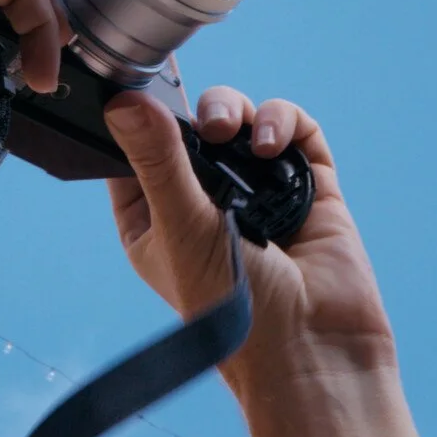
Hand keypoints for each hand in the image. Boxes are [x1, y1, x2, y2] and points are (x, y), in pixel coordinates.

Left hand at [103, 88, 422, 436]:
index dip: (136, 116)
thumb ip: (157, 161)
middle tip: (204, 122)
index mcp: (157, 220)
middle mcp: (205, 203)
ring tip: (235, 131)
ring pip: (242, 120)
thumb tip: (123, 103)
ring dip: (238, 112)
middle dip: (197, 110)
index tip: (138, 84)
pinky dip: (283, 124)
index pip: (134, 151)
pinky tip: (272, 145)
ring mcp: (258, 192)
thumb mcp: (181, 229)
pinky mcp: (307, 188)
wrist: (313, 352)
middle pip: (191, 126)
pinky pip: (294, 133)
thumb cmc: (233, 312)